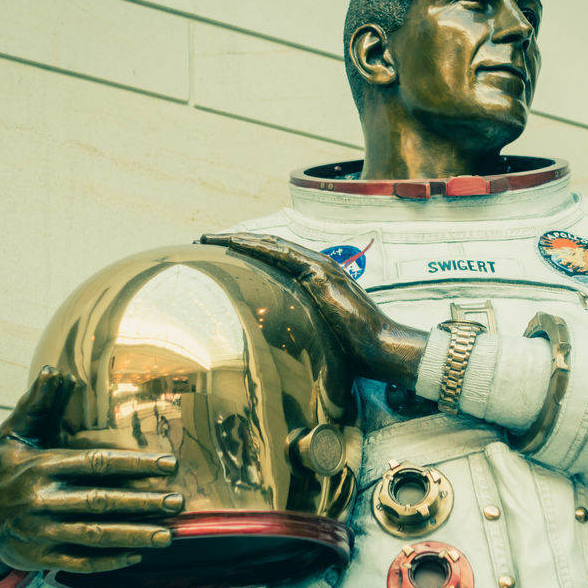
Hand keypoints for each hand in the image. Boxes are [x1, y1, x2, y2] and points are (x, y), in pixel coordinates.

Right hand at [0, 367, 185, 573]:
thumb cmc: (0, 468)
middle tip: (178, 502)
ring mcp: (38, 532)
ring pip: (93, 536)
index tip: (170, 465)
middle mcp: (40, 500)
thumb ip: (37, 405)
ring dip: (133, 536)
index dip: (135, 464)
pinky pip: (78, 561)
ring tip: (168, 535)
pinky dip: (107, 562)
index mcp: (41, 466)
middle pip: (100, 502)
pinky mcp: (36, 558)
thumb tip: (54, 370)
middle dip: (142, 503)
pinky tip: (136, 557)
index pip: (97, 464)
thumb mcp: (13, 434)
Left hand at [200, 233, 427, 385]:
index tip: (220, 254)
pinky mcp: (322, 275)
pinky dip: (259, 247)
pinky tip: (237, 244)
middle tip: (206, 240)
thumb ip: (302, 328)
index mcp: (316, 280)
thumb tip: (278, 345)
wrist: (381, 349)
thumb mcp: (320, 334)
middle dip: (236, 242)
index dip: (248, 253)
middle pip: (269, 247)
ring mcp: (321, 268)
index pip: (276, 259)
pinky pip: (285, 255)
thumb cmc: (355, 349)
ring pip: (273, 246)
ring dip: (241, 240)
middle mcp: (317, 268)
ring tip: (212, 238)